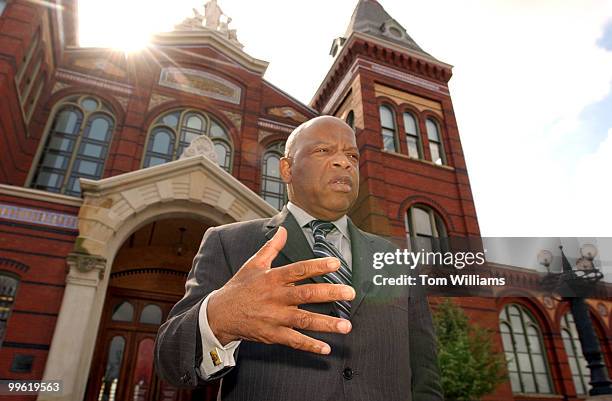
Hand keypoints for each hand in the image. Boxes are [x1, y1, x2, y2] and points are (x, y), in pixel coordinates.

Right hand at [207, 227, 354, 354]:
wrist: (219, 314)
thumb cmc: (239, 287)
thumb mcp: (253, 264)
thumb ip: (272, 248)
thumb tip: (284, 230)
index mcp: (272, 278)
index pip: (299, 270)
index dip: (318, 266)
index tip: (336, 263)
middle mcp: (275, 297)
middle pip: (306, 295)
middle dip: (330, 294)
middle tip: (350, 293)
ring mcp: (274, 317)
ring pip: (304, 320)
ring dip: (326, 324)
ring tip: (346, 326)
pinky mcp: (272, 334)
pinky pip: (294, 340)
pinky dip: (310, 345)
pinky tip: (326, 348)